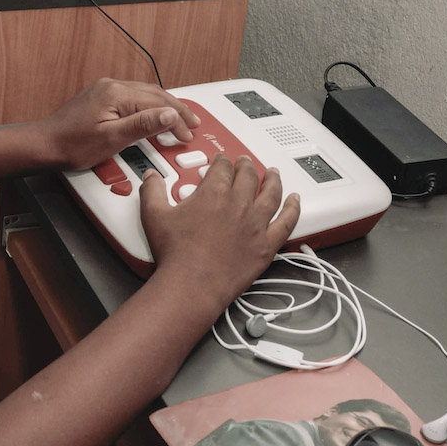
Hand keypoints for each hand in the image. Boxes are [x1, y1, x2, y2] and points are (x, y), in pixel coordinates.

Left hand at [33, 78, 200, 171]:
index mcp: (116, 94)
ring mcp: (105, 90)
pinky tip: (154, 115)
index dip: (177, 118)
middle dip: (176, 109)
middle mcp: (111, 86)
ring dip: (164, 107)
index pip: (158, 102)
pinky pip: (133, 98)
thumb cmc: (72, 145)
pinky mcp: (100, 98)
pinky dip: (149, 107)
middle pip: (154, 94)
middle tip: (192, 123)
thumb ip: (143, 125)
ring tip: (179, 119)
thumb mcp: (113, 138)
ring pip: (145, 94)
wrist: (45, 145)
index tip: (188, 132)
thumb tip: (170, 114)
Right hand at [140, 155, 300, 310]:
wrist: (192, 284)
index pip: (222, 167)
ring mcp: (255, 224)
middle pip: (248, 176)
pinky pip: (286, 222)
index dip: (221, 161)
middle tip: (244, 162)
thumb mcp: (154, 216)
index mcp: (213, 193)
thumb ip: (153, 191)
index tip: (221, 160)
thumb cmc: (175, 253)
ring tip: (273, 173)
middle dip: (245, 165)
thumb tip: (151, 177)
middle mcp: (238, 204)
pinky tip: (295, 201)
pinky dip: (293, 209)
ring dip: (273, 180)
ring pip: (271, 194)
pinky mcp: (266, 245)